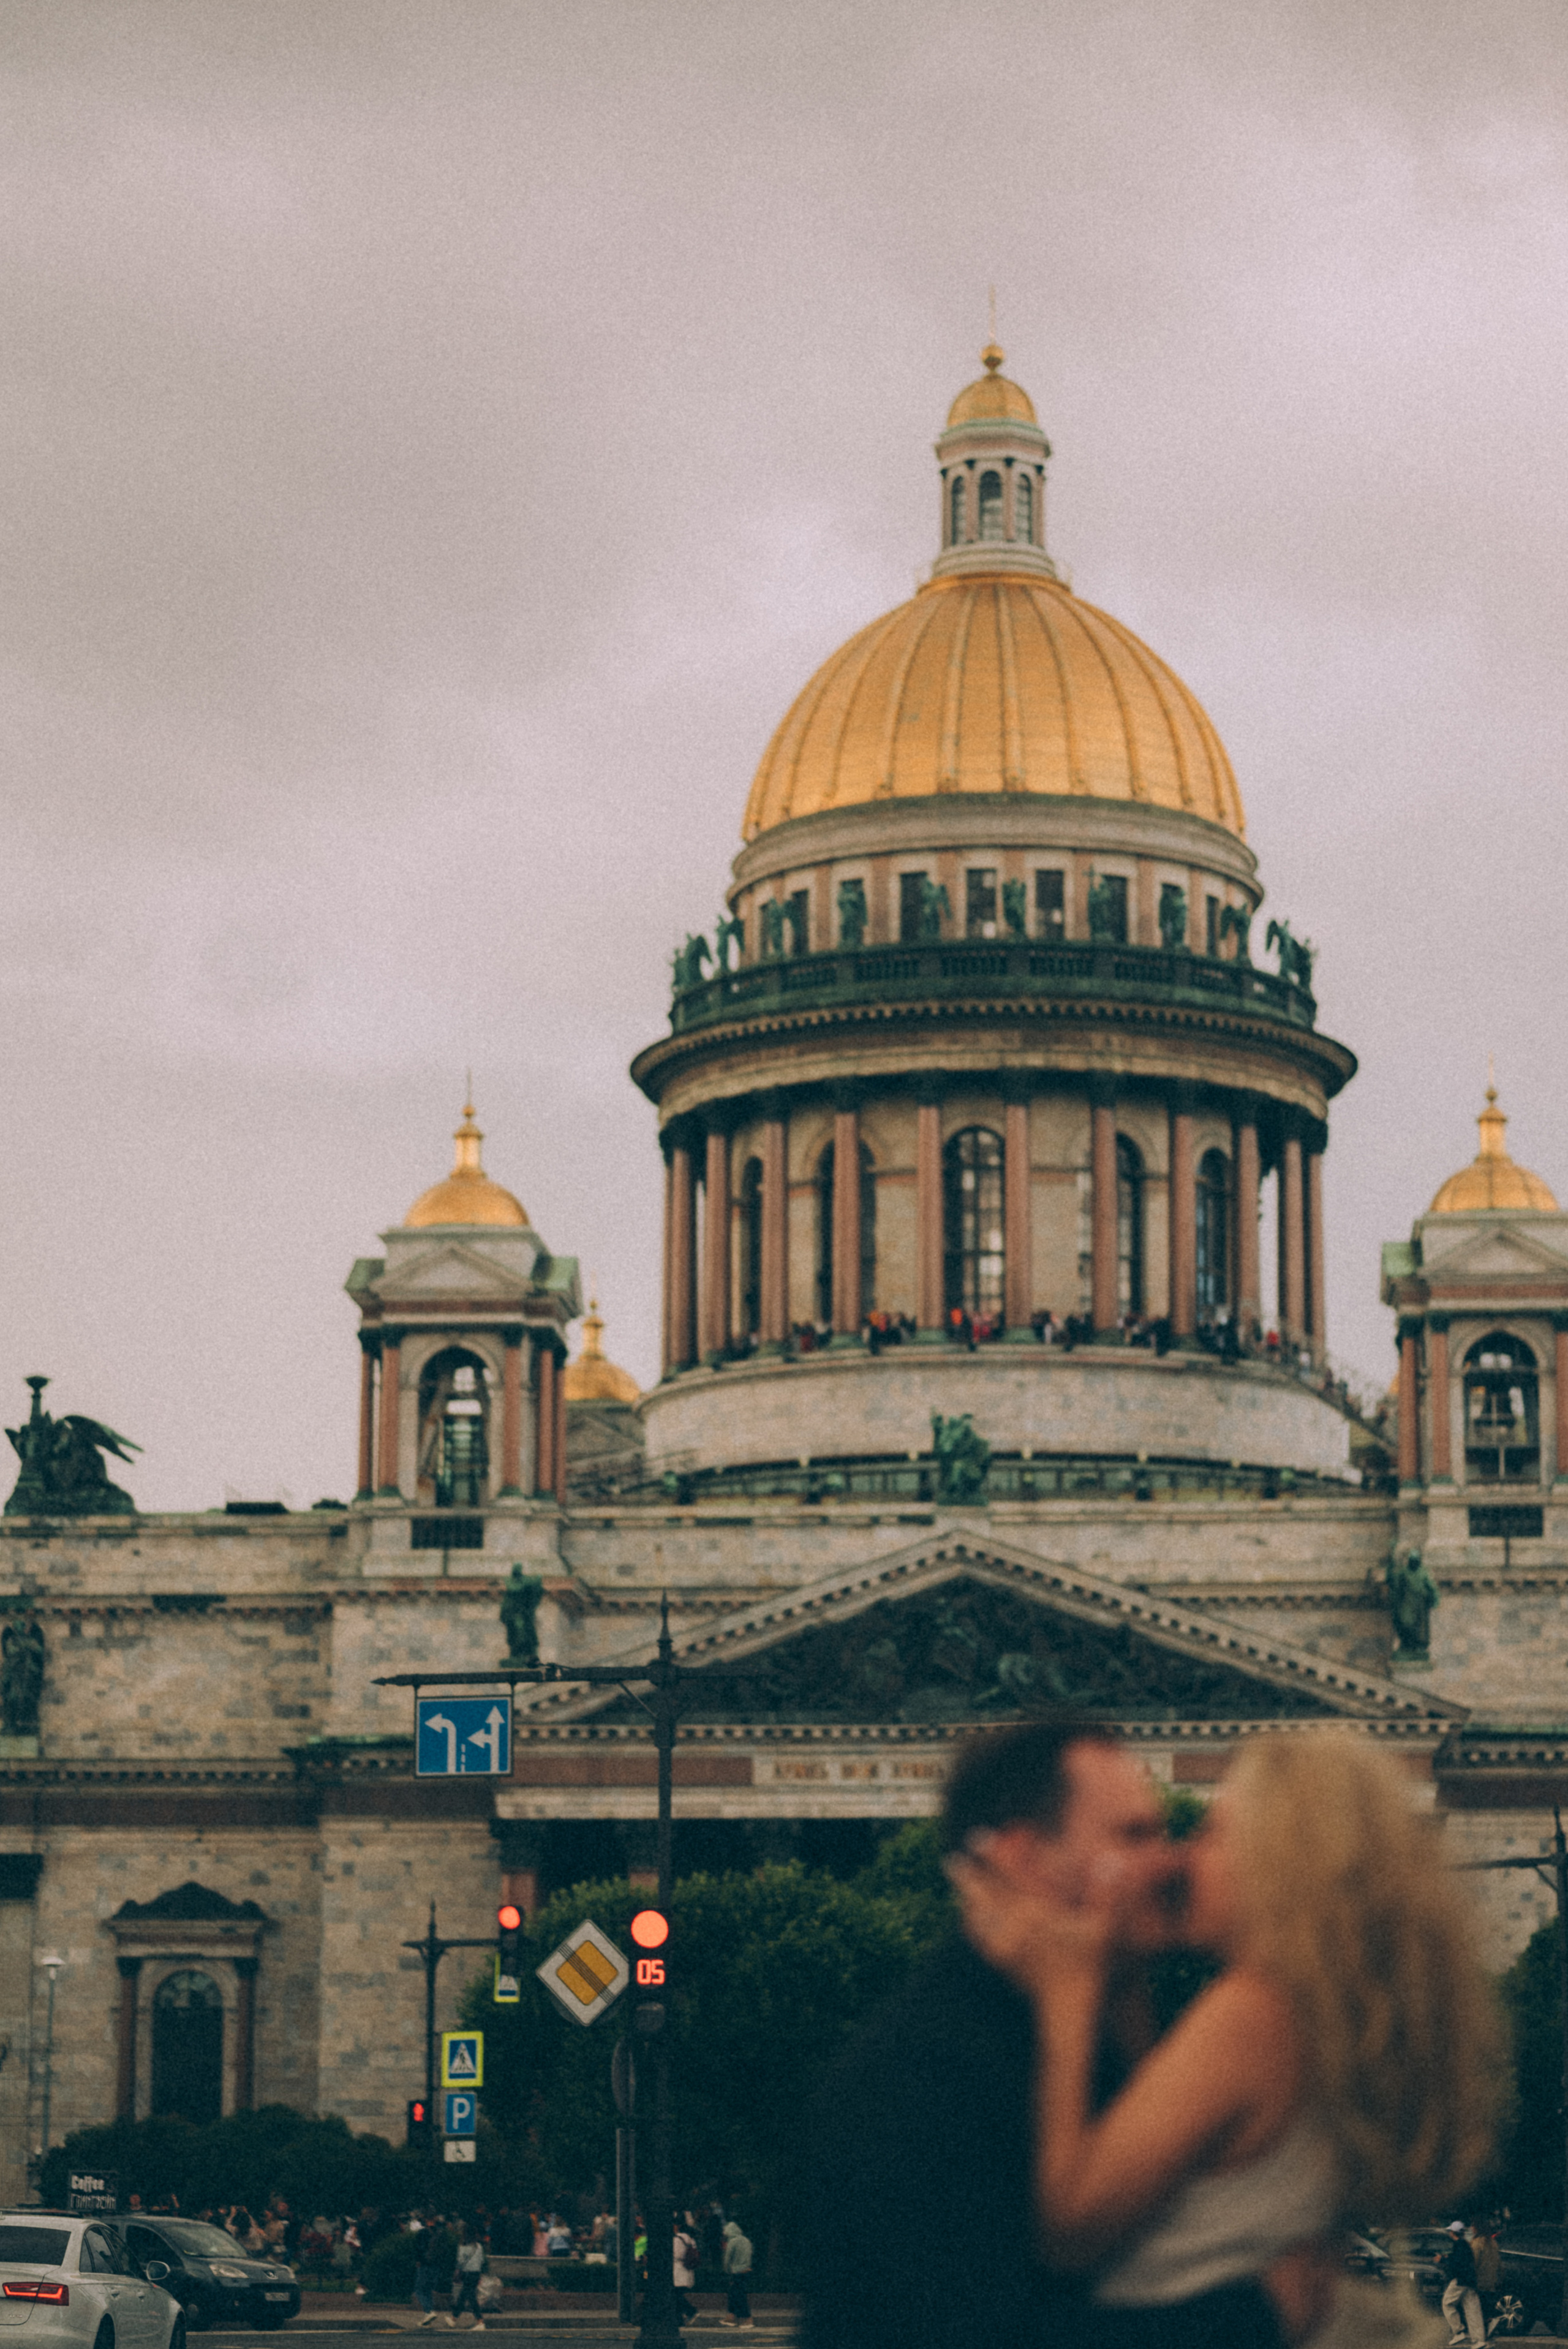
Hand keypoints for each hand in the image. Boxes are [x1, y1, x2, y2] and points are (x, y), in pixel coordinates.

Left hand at [947, 1831, 1119, 1999]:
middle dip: (966, 1876)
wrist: (1069, 2005)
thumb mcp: (1103, 1927)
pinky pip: (979, 1938)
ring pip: (976, 1915)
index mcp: (1037, 1911)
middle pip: (984, 1893)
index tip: (976, 1836)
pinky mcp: (1001, 1962)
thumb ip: (1108, 1892)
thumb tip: (1112, 1859)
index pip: (1009, 1876)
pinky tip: (967, 1917)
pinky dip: (971, 1923)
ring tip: (956, 1884)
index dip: (992, 1855)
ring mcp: (1005, 1945)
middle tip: (949, 1859)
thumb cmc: (1088, 1963)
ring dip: (965, 1898)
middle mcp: (1015, 1926)